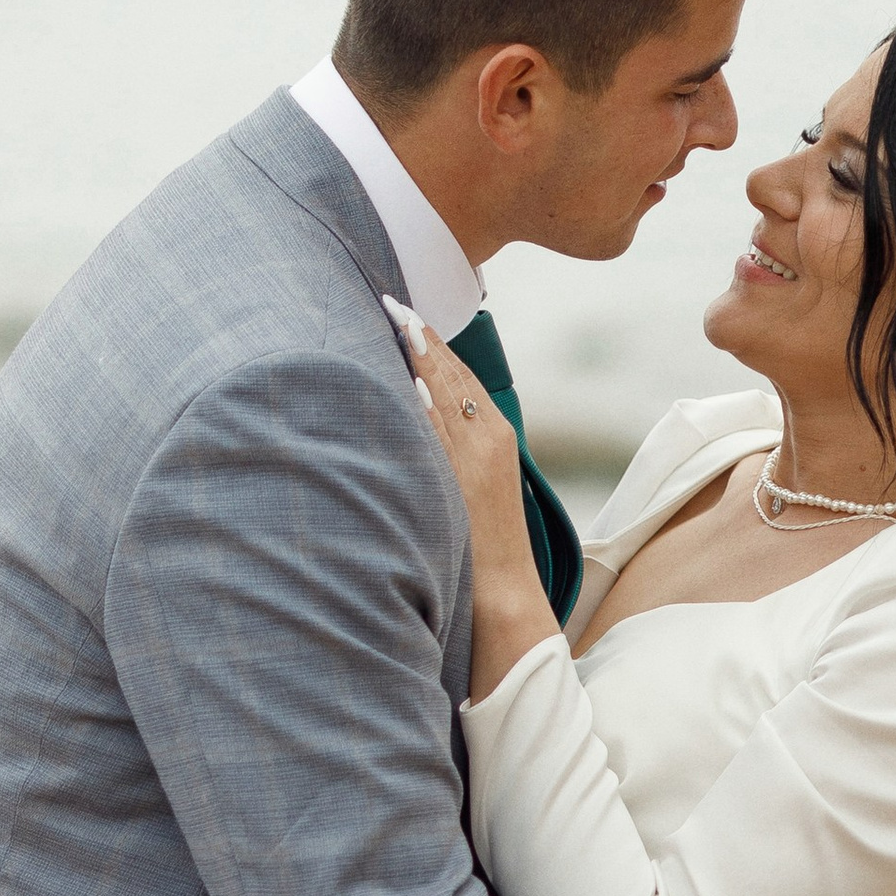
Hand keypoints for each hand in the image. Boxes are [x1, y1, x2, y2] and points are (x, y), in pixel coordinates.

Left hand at [384, 303, 554, 689]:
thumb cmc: (484, 545)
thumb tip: (418, 418)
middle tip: (392, 300)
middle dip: (422, 335)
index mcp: (496, 434)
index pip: (460, 374)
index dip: (432, 343)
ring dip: (419, 355)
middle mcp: (489, 436)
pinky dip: (426, 400)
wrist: (503, 595)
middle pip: (452, 372)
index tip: (406, 314)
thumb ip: (453, 448)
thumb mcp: (473, 484)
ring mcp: (476, 456)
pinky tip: (407, 374)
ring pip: (446, 392)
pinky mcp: (462, 478)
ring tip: (395, 319)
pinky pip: (441, 431)